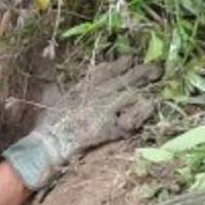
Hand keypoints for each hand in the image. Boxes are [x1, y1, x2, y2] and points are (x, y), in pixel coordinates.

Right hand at [4, 56, 160, 189]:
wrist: (48, 145)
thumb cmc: (48, 124)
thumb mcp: (52, 96)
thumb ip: (58, 82)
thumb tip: (49, 59)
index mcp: (82, 86)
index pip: (105, 70)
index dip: (120, 63)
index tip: (130, 59)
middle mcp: (95, 95)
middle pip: (123, 79)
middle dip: (141, 72)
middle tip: (156, 69)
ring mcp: (103, 111)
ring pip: (130, 95)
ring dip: (143, 92)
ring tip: (155, 89)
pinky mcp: (108, 129)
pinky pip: (130, 119)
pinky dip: (140, 114)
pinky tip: (149, 107)